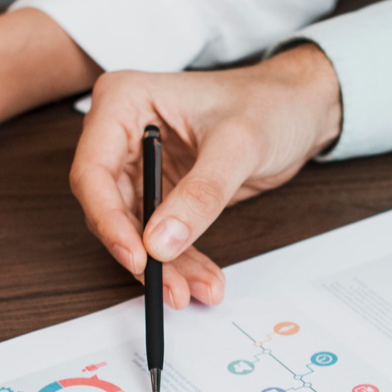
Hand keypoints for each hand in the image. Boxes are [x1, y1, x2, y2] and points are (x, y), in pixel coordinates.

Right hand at [69, 42, 343, 308]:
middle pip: (108, 207)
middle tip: (168, 286)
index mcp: (124, 102)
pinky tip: (200, 279)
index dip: (107, 217)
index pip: (93, 169)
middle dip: (139, 252)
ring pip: (134, 229)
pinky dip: (180, 261)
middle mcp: (122, 134)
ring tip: (193, 290)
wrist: (298, 110)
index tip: (137, 255)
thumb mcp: (239, 144)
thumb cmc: (270, 103)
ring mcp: (141, 166)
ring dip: (163, 265)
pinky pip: (160, 236)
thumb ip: (200, 193)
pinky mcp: (161, 192)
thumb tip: (161, 241)